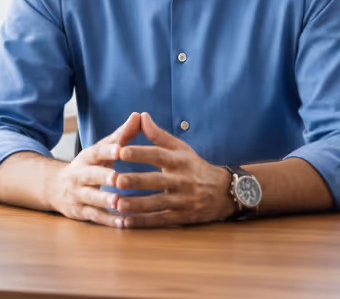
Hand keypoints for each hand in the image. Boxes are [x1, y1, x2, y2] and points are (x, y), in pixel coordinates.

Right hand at [47, 112, 140, 227]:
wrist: (55, 186)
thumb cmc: (88, 165)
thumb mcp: (101, 149)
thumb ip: (121, 135)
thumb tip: (139, 115)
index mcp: (87, 157)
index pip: (96, 152)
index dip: (107, 150)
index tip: (120, 149)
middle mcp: (79, 175)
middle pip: (90, 175)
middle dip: (103, 176)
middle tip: (117, 178)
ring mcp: (78, 194)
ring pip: (91, 198)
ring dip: (104, 200)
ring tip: (119, 202)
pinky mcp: (79, 212)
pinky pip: (94, 217)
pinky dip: (108, 221)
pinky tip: (122, 223)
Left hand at [115, 112, 236, 227]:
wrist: (224, 192)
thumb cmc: (195, 167)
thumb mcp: (181, 148)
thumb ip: (159, 135)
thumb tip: (141, 116)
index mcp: (180, 161)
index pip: (158, 155)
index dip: (140, 153)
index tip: (121, 151)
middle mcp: (182, 180)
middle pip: (156, 181)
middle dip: (136, 181)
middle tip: (115, 180)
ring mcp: (183, 200)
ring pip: (156, 203)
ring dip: (135, 205)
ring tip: (116, 204)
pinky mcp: (182, 217)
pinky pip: (160, 220)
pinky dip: (143, 222)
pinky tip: (126, 223)